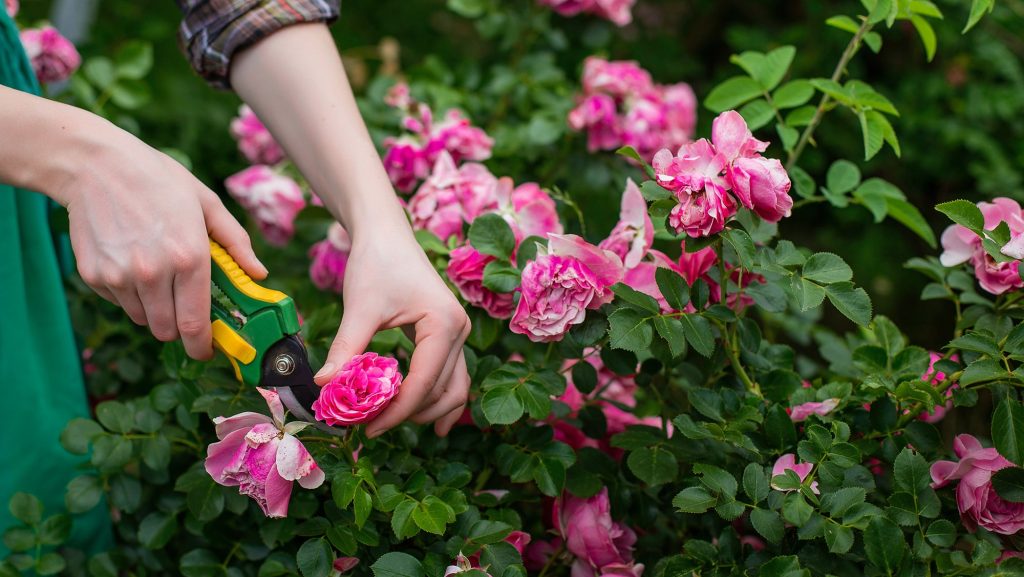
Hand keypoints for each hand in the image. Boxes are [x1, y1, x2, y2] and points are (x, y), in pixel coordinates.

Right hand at [60, 120, 266, 359]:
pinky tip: (130, 259)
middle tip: (183, 305)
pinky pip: (118, 302)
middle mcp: (153, 273)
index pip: (195, 324)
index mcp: (189, 257)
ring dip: (153, 308)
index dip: (202, 346)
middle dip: (179, 326)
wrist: (95, 165)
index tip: (206, 350)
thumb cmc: (158, 180)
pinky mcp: (94, 275)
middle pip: (168, 330)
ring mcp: (119, 276)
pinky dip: (128, 292)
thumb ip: (236, 243)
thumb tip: (259, 274)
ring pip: (143, 319)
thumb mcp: (207, 203)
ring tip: (155, 270)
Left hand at [313, 218, 471, 437]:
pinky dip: (436, 396)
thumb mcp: (359, 308)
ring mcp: (457, 332)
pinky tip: (420, 416)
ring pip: (454, 387)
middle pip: (445, 391)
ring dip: (428, 410)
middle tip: (373, 429)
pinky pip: (450, 374)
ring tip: (394, 426)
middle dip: (411, 414)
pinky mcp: (447, 333)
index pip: (423, 383)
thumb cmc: (375, 263)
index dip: (396, 412)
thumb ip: (346, 348)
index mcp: (443, 324)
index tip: (367, 429)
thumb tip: (323, 385)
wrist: (385, 233)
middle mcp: (458, 330)